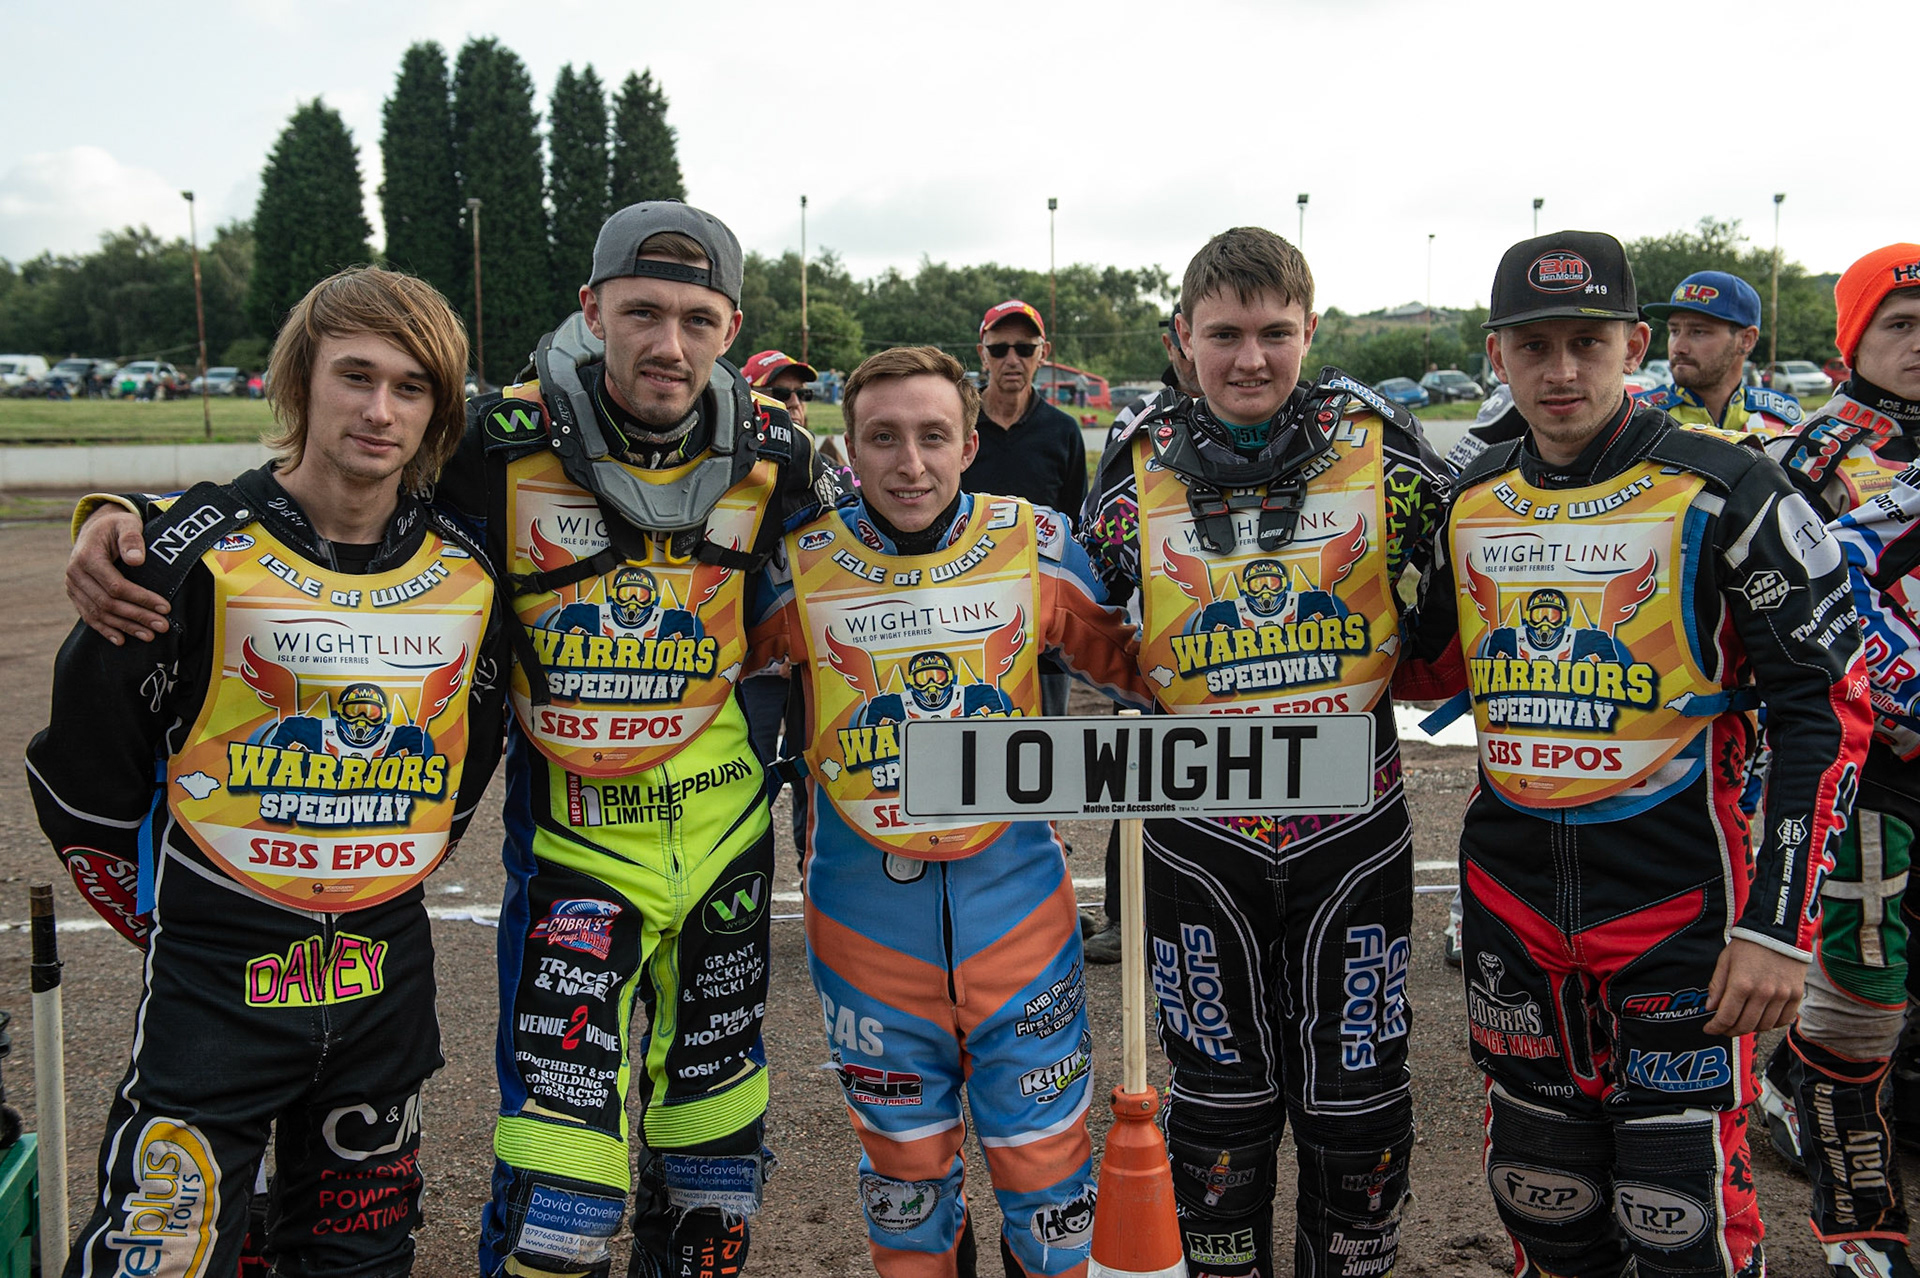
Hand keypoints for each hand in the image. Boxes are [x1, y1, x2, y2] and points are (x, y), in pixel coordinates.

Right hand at [67, 506, 168, 644]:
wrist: (96, 529)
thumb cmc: (117, 526)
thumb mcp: (127, 524)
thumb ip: (132, 539)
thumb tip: (136, 560)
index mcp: (87, 557)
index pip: (116, 585)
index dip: (141, 598)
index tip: (165, 607)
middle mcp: (75, 574)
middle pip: (108, 603)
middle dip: (137, 616)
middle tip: (162, 627)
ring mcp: (73, 586)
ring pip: (99, 613)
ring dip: (125, 627)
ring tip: (149, 636)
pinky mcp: (75, 595)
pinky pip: (88, 616)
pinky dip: (105, 629)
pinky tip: (122, 640)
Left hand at [1703, 938, 1806, 1035]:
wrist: (1779, 932)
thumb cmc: (1749, 945)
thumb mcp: (1725, 960)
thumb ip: (1717, 986)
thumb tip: (1710, 1008)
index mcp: (1741, 984)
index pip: (1726, 1017)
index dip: (1715, 1028)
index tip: (1709, 1029)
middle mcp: (1763, 993)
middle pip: (1745, 1025)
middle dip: (1730, 1031)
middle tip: (1724, 1029)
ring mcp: (1782, 996)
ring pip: (1764, 1026)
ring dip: (1750, 1029)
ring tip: (1742, 1023)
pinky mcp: (1796, 996)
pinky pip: (1783, 1020)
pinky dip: (1771, 1024)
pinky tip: (1762, 1019)